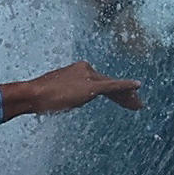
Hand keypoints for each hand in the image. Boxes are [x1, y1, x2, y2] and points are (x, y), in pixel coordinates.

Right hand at [23, 59, 144, 114]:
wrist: (33, 93)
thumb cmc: (40, 95)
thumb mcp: (57, 92)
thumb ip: (68, 93)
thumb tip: (71, 99)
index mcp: (80, 70)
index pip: (101, 81)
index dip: (114, 91)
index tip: (123, 99)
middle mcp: (87, 70)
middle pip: (110, 83)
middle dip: (124, 94)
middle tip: (137, 102)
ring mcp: (89, 77)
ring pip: (114, 86)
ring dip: (128, 96)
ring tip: (139, 105)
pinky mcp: (91, 86)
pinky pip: (114, 86)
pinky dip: (126, 86)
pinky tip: (138, 86)